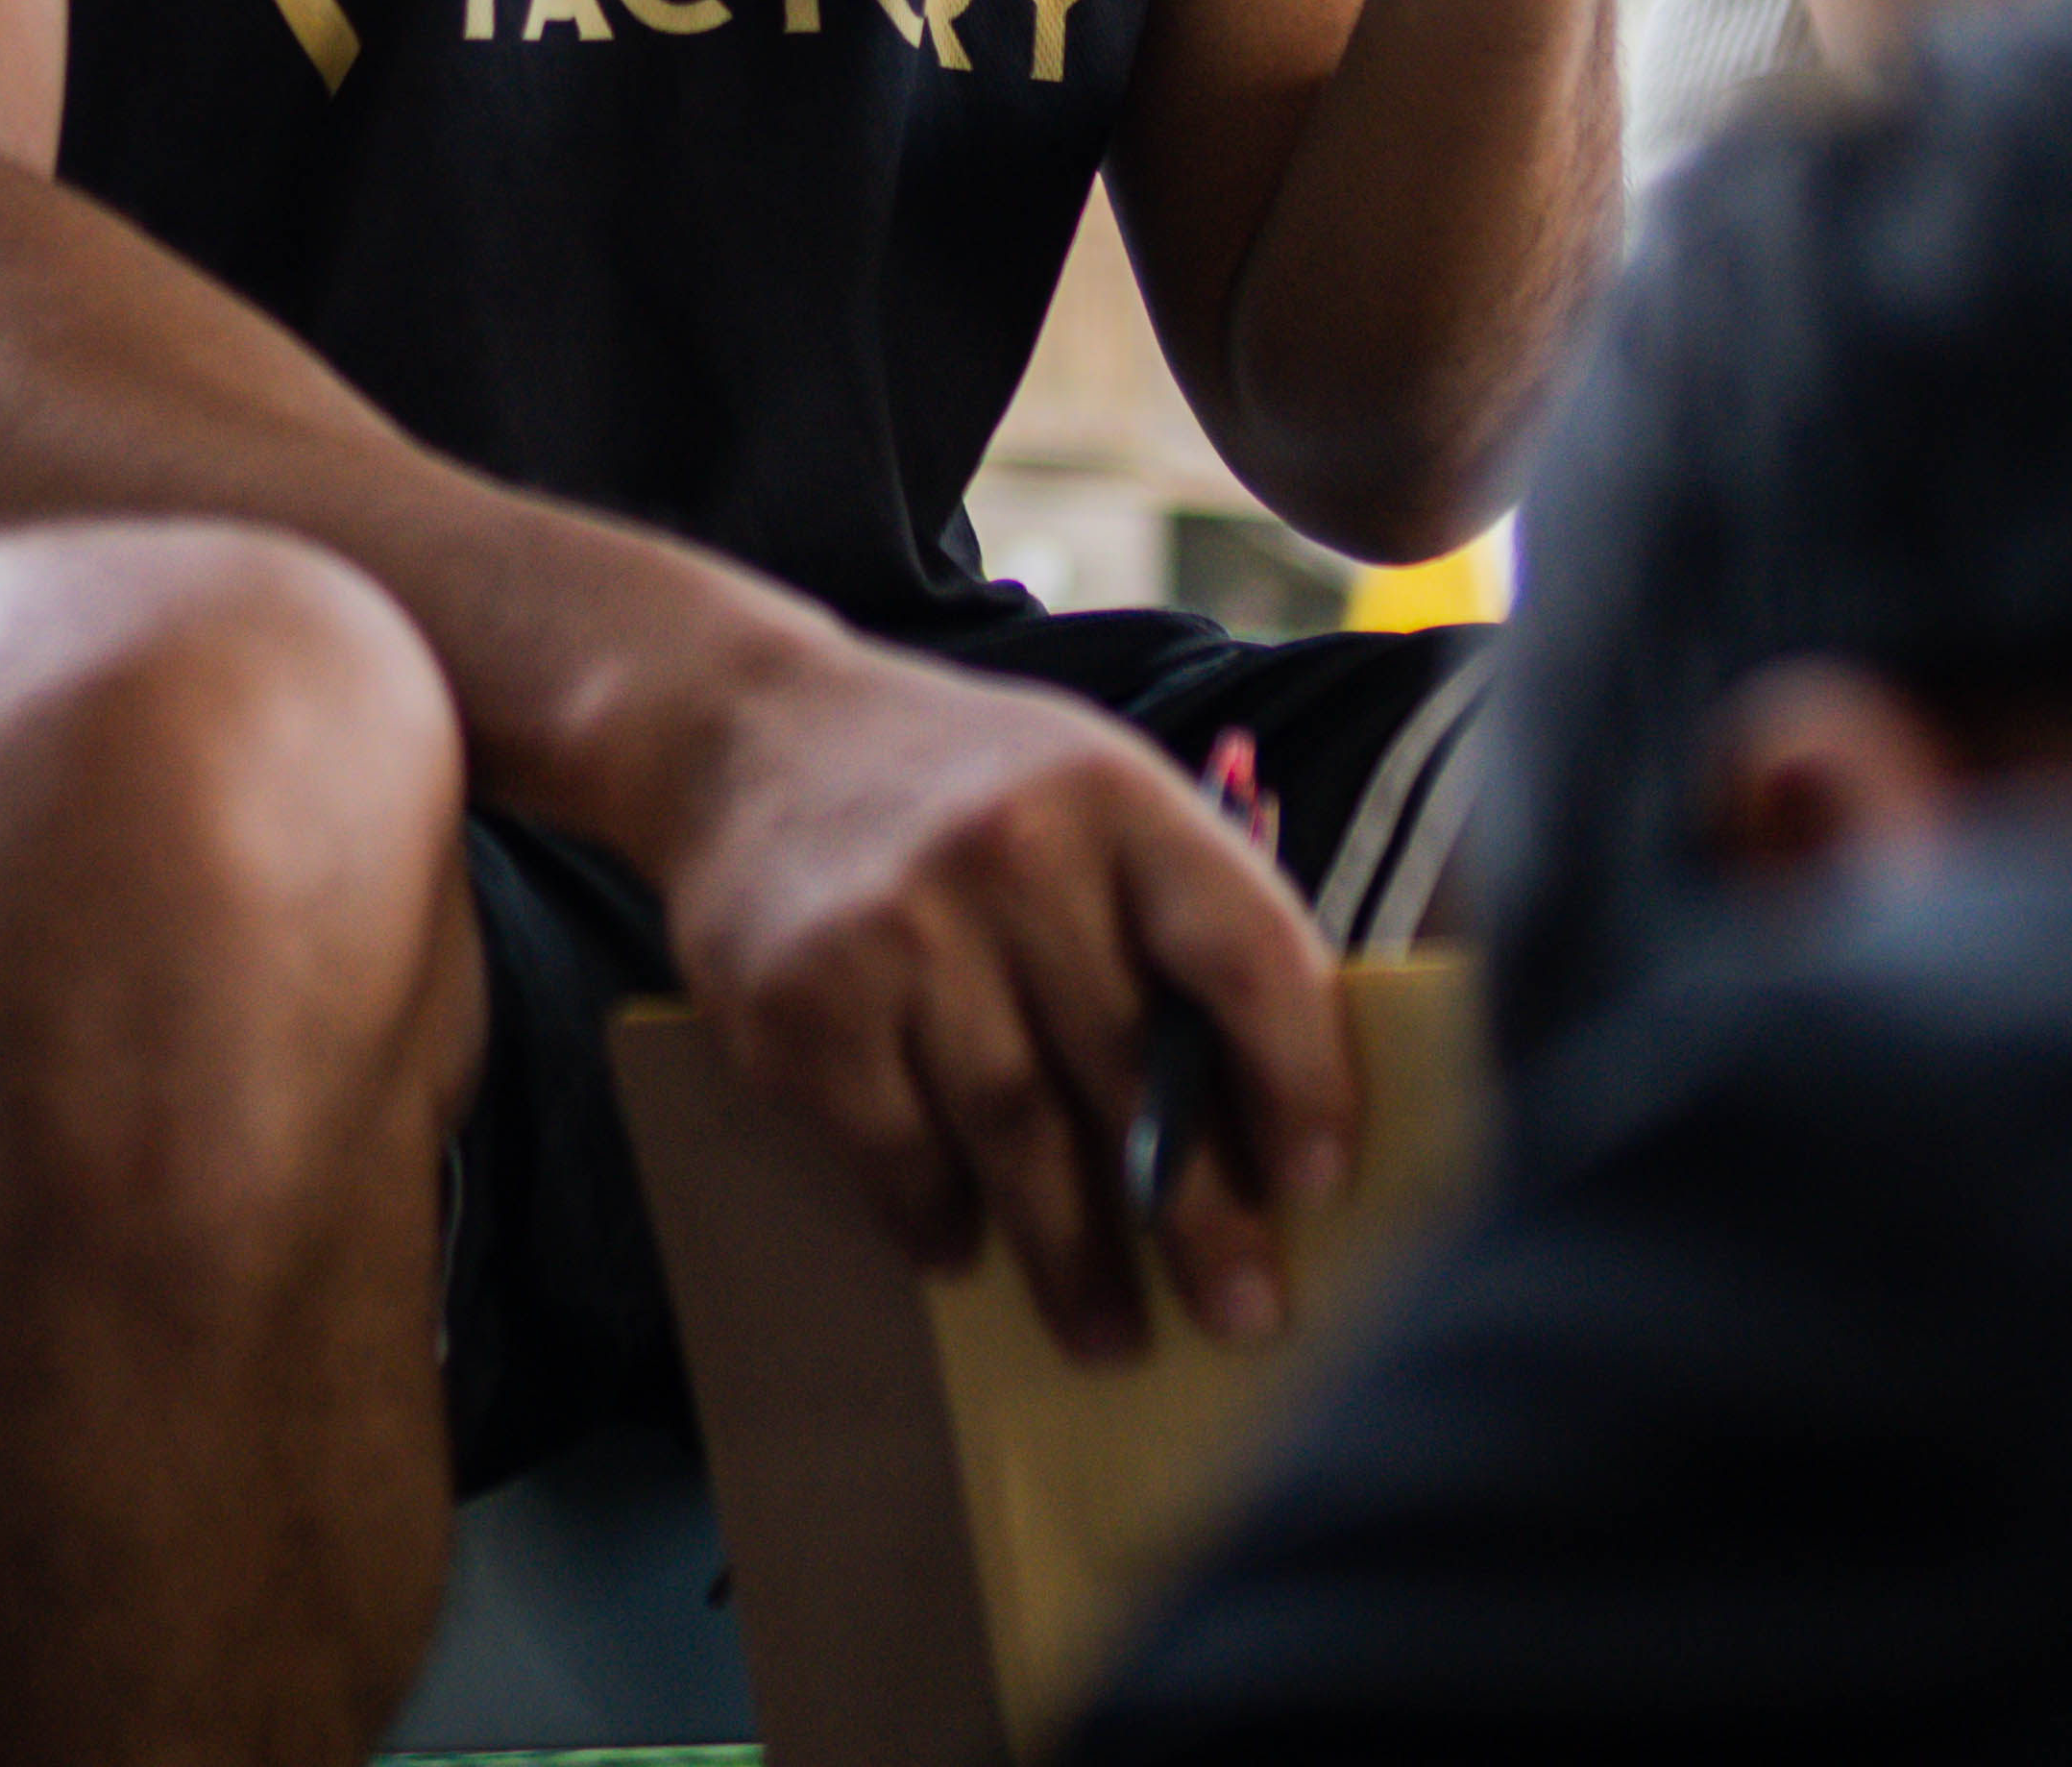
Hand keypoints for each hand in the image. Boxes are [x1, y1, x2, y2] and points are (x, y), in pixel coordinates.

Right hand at [647, 627, 1356, 1361]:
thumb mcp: (1088, 792)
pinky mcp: (802, 1002)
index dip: (1299, 1078)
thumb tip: (1267, 1117)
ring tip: (1112, 1337)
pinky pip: (899, 1156)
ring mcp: (897, 927)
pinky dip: (941, 1220)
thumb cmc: (961, 787)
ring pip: (1017, 1138)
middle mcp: (1010, 850)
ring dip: (1074, 1260)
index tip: (1323, 1183)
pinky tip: (964, 1247)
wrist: (748, 734)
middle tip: (1243, 1312)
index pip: (1242, 950)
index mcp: (1112, 795)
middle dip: (1199, 1216)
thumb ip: (1175, 918)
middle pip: (1130, 1071)